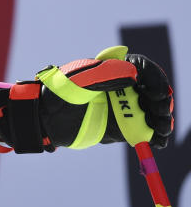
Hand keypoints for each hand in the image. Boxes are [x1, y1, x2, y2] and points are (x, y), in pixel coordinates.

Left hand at [0, 47, 173, 152]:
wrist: (45, 118)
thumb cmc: (58, 93)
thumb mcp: (79, 80)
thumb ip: (104, 74)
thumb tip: (133, 73)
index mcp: (110, 70)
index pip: (140, 67)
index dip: (153, 76)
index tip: (155, 90)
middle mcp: (119, 88)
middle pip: (151, 89)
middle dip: (160, 99)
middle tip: (159, 110)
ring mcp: (121, 107)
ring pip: (151, 110)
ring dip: (162, 118)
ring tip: (160, 128)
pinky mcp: (120, 127)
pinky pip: (143, 130)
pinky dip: (155, 134)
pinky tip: (157, 139)